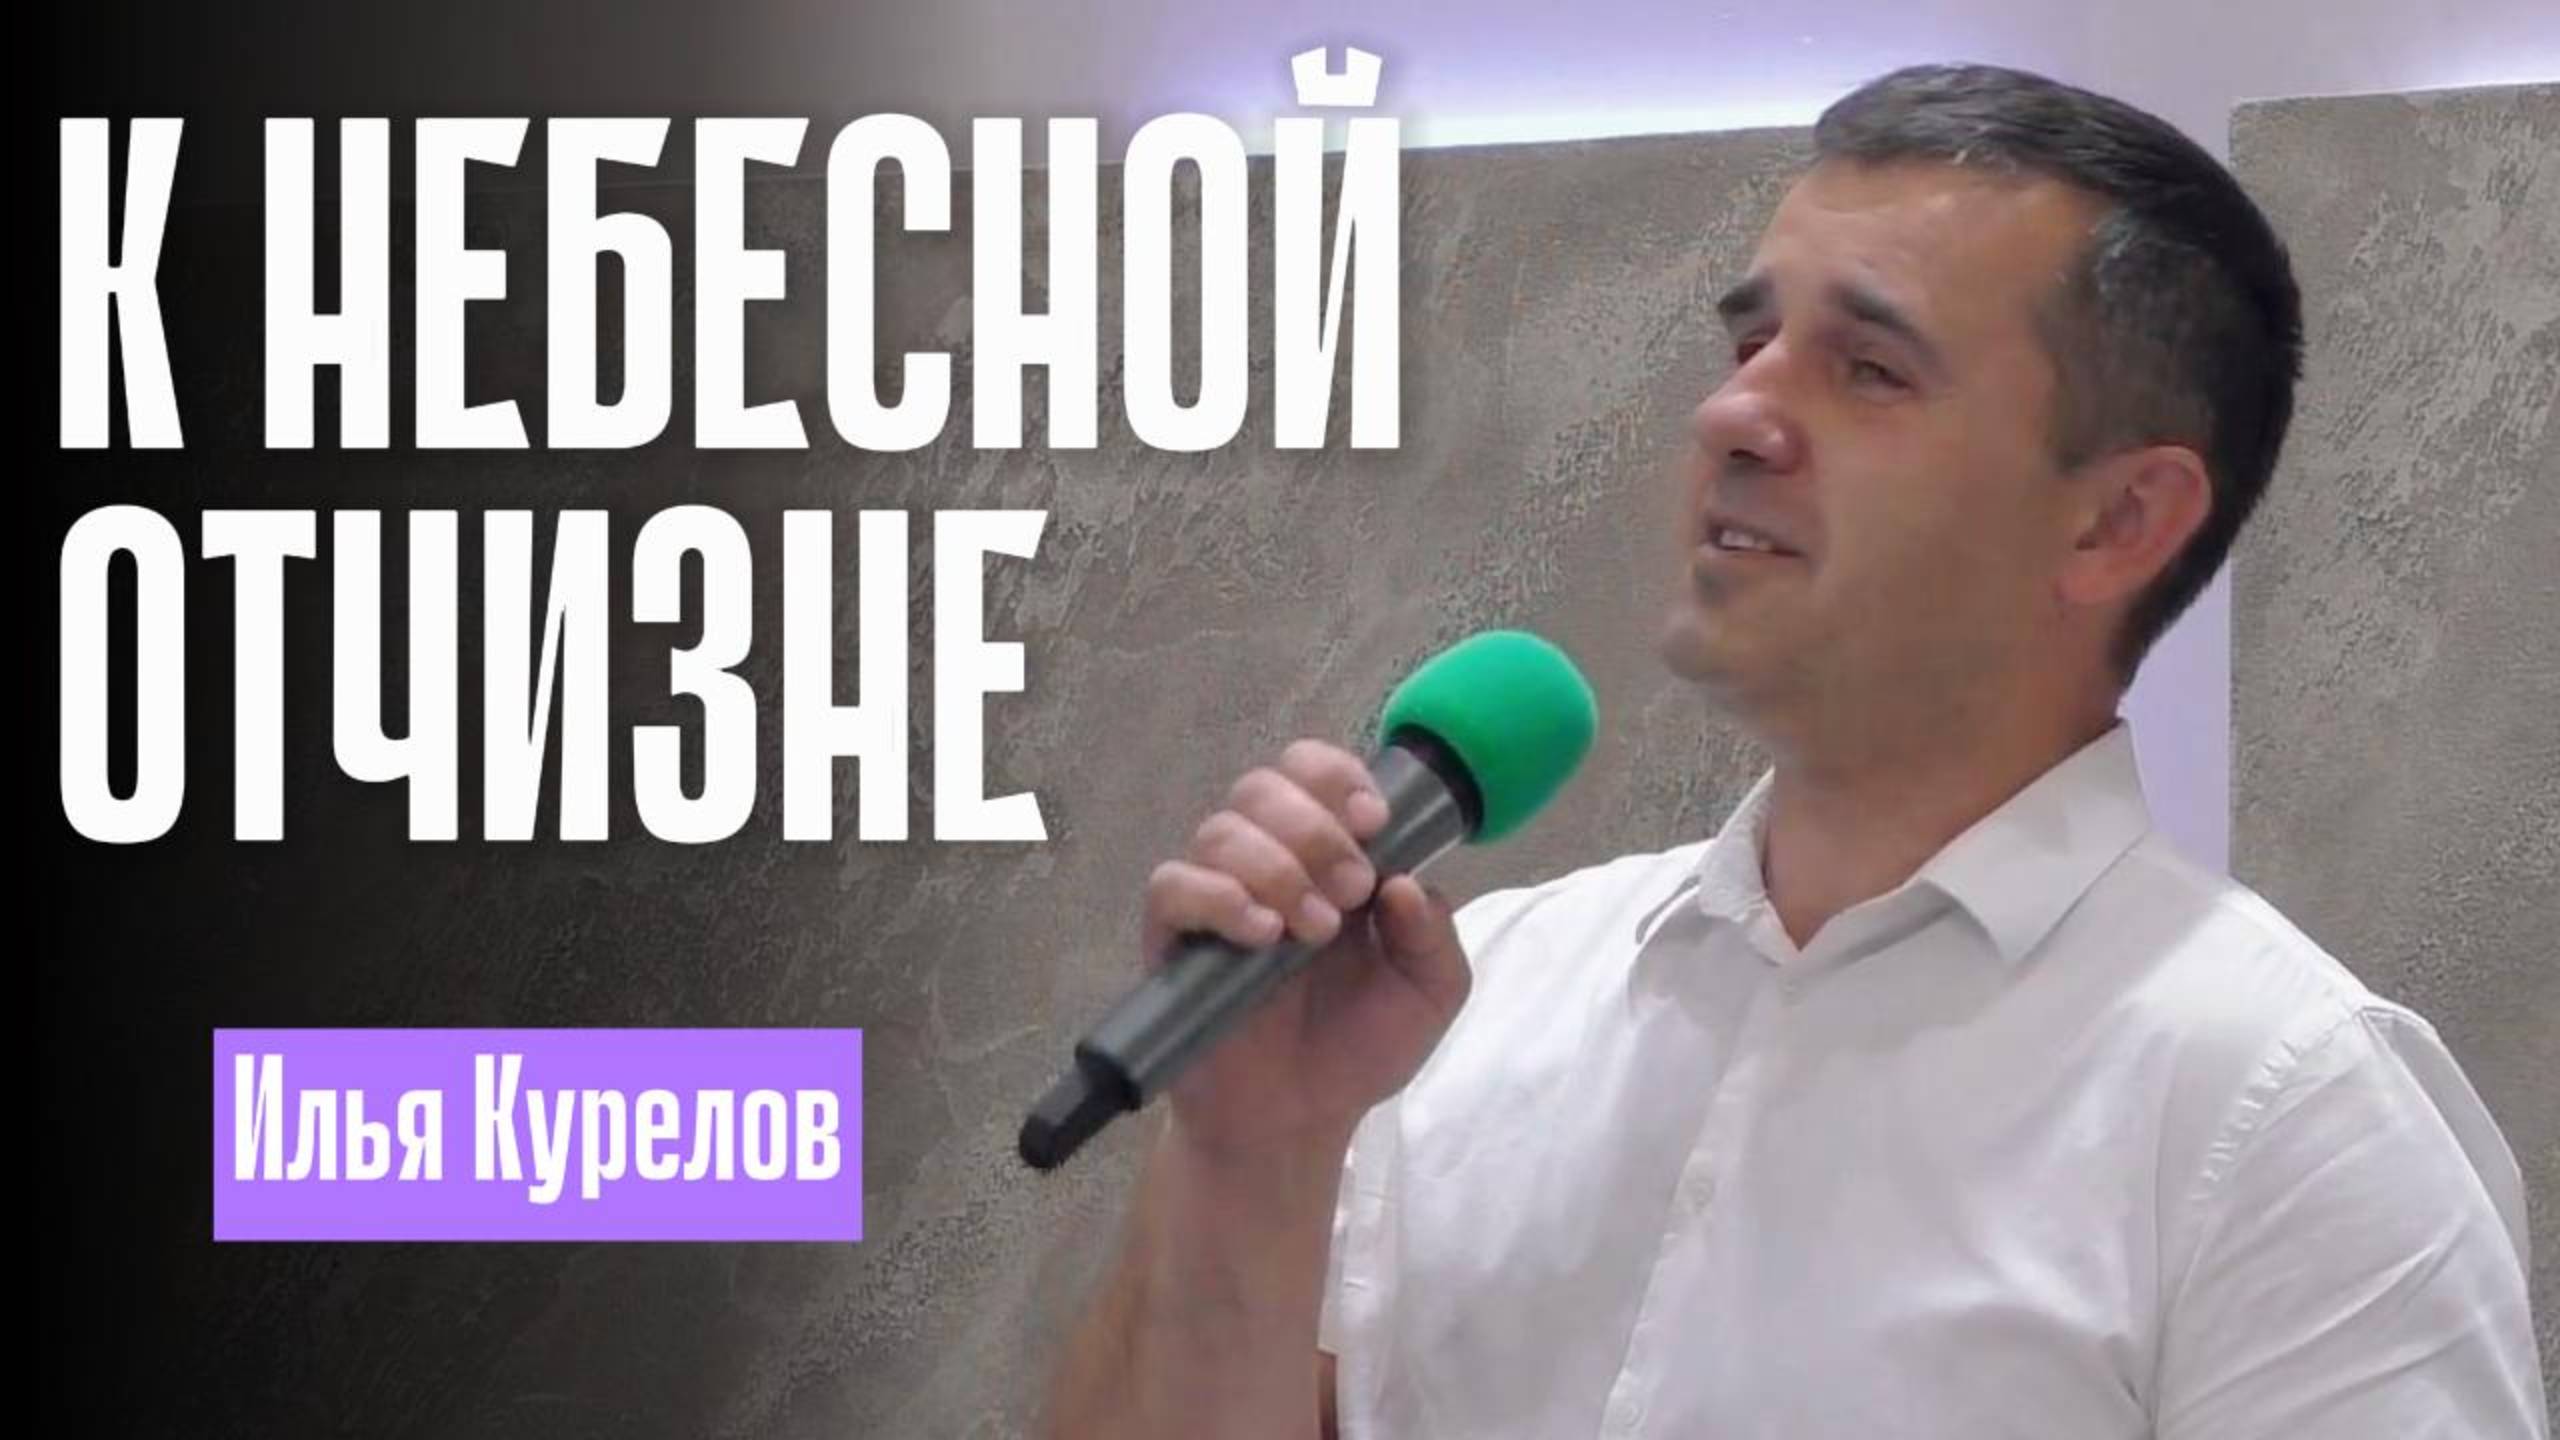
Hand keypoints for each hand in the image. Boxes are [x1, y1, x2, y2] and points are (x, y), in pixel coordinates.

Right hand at [1140, 739, 1472, 1159]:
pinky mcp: (1172, 938)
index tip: (1374, 822)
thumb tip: (1405, 880)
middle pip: (1263, 785)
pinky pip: (1173, 885)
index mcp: (1326, 856)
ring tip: (1311, 932)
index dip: (1338, 777)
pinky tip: (1261, 937)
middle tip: (1351, 891)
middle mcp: (1266, 862)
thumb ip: (1433, 933)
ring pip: (1221, 829)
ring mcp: (1215, 897)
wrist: (1296, 1123)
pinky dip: (1218, 897)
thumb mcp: (1430, 993)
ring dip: (1277, 868)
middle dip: (1315, 828)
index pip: (1312, 772)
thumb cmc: (1357, 1049)